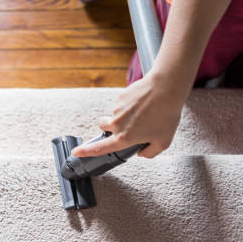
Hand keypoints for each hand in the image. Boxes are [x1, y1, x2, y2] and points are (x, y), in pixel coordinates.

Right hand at [71, 71, 187, 158]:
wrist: (166, 88)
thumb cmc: (166, 115)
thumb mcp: (163, 142)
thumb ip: (150, 153)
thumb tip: (141, 153)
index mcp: (125, 138)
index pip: (100, 148)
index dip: (86, 151)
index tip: (76, 152)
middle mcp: (117, 124)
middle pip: (103, 127)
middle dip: (109, 127)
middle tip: (127, 126)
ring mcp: (117, 109)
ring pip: (114, 115)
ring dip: (124, 116)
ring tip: (145, 112)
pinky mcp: (120, 97)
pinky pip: (122, 104)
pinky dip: (130, 106)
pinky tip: (144, 103)